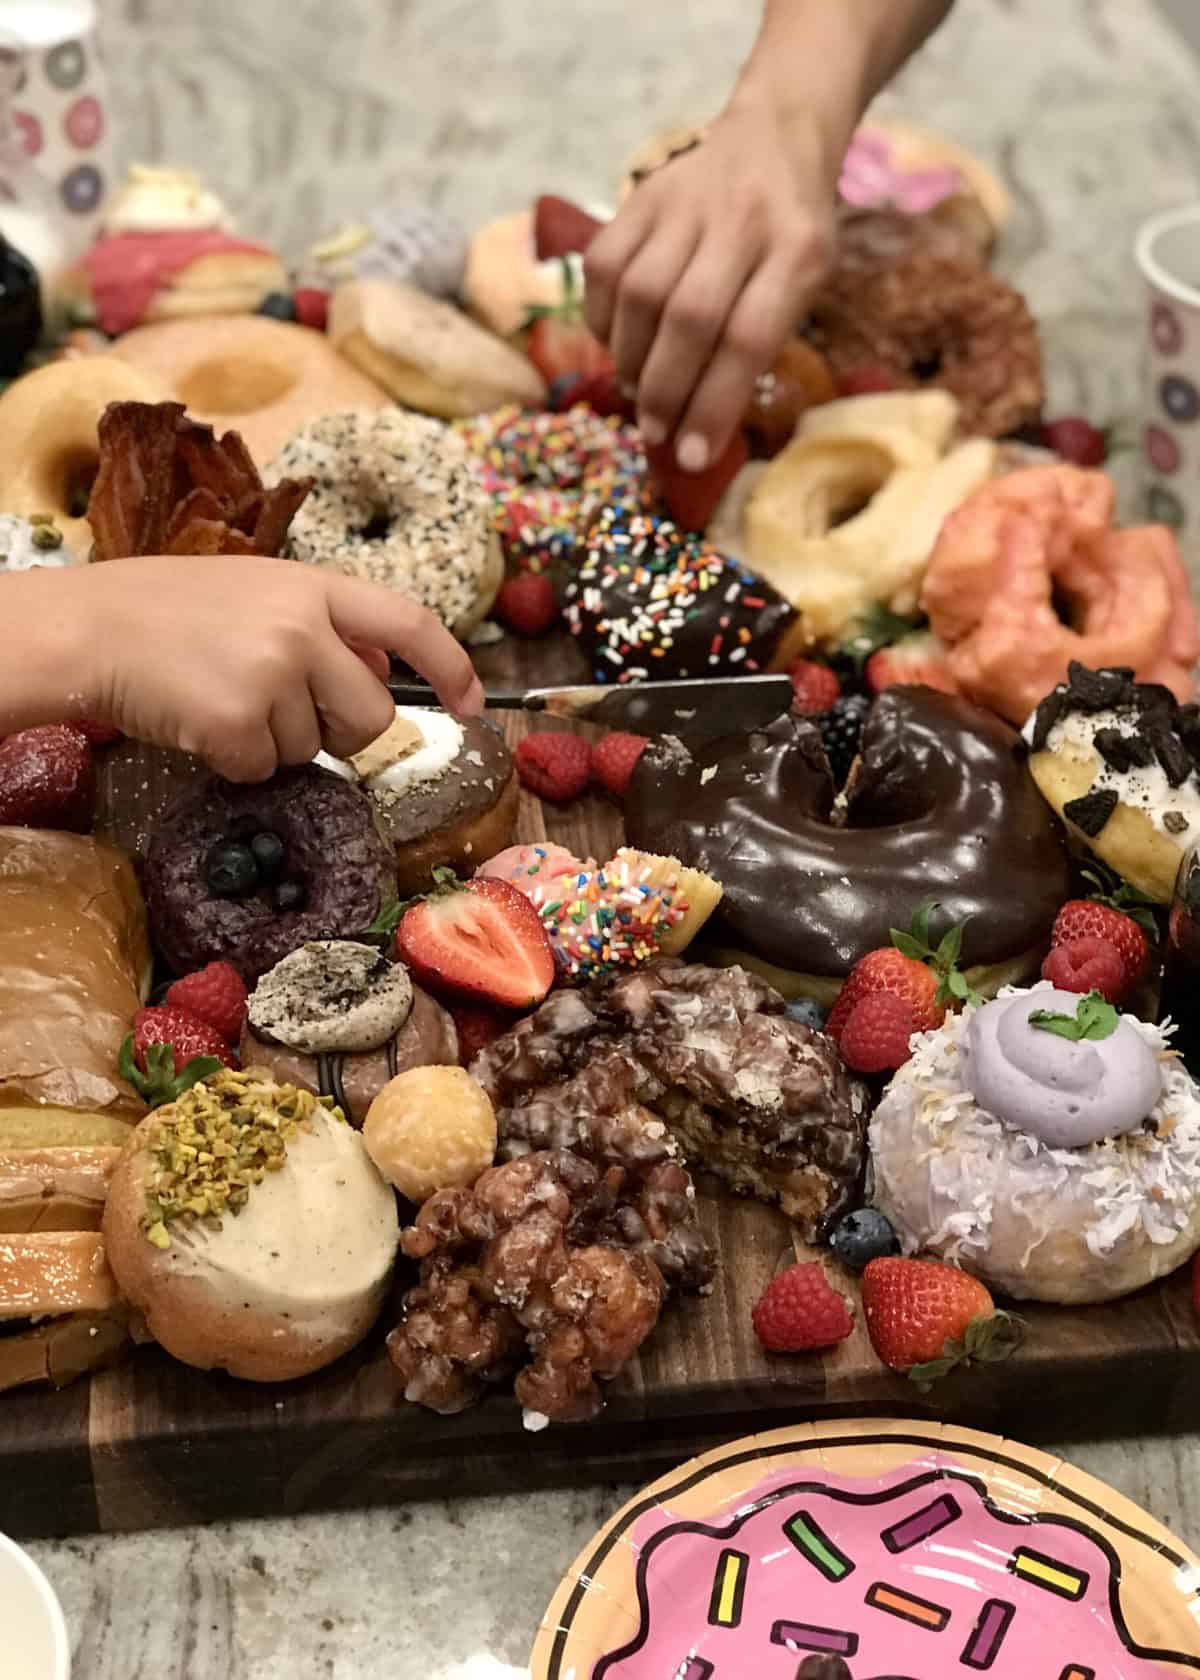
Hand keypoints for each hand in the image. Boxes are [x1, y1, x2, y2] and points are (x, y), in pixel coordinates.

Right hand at [67, 556, 482, 781]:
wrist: (91, 628)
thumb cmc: (171, 612)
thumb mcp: (259, 592)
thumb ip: (325, 626)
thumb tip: (383, 675)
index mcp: (316, 587)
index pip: (411, 623)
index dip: (451, 667)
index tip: (470, 705)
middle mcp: (303, 628)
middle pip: (373, 715)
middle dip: (342, 732)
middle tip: (287, 714)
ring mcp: (272, 675)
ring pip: (315, 750)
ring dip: (275, 743)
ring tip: (224, 698)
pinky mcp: (238, 724)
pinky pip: (265, 769)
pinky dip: (237, 762)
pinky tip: (202, 722)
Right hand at [584, 104, 836, 471]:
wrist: (774, 133)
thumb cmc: (794, 230)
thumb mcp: (808, 282)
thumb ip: (762, 342)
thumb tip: (698, 426)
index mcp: (800, 250)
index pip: (750, 338)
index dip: (715, 406)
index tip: (693, 457)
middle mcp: (743, 220)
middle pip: (690, 317)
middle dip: (666, 391)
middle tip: (656, 432)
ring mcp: (686, 201)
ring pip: (640, 292)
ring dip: (631, 359)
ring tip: (636, 393)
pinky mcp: (642, 195)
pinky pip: (605, 265)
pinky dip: (604, 319)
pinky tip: (618, 344)